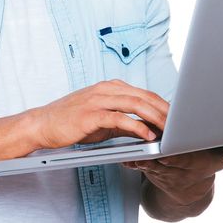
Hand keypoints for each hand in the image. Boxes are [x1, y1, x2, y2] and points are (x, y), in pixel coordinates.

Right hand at [28, 79, 168, 149]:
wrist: (42, 124)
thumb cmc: (71, 122)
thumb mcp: (102, 121)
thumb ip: (124, 122)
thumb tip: (147, 129)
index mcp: (110, 87)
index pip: (143, 93)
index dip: (162, 104)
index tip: (177, 117)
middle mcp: (105, 89)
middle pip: (143, 96)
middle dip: (164, 109)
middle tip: (180, 123)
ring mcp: (98, 100)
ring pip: (134, 104)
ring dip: (155, 116)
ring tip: (169, 129)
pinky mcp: (91, 114)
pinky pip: (119, 118)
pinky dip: (136, 126)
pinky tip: (147, 135)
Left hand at [124, 140, 222, 213]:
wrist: (186, 195)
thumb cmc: (204, 167)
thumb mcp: (221, 160)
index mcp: (192, 162)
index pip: (182, 155)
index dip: (174, 148)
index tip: (168, 142)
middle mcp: (175, 168)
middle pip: (162, 154)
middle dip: (154, 143)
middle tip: (145, 131)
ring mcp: (159, 170)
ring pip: (146, 158)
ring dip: (139, 149)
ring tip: (132, 134)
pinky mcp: (146, 168)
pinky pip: (136, 162)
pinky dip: (129, 157)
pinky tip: (124, 152)